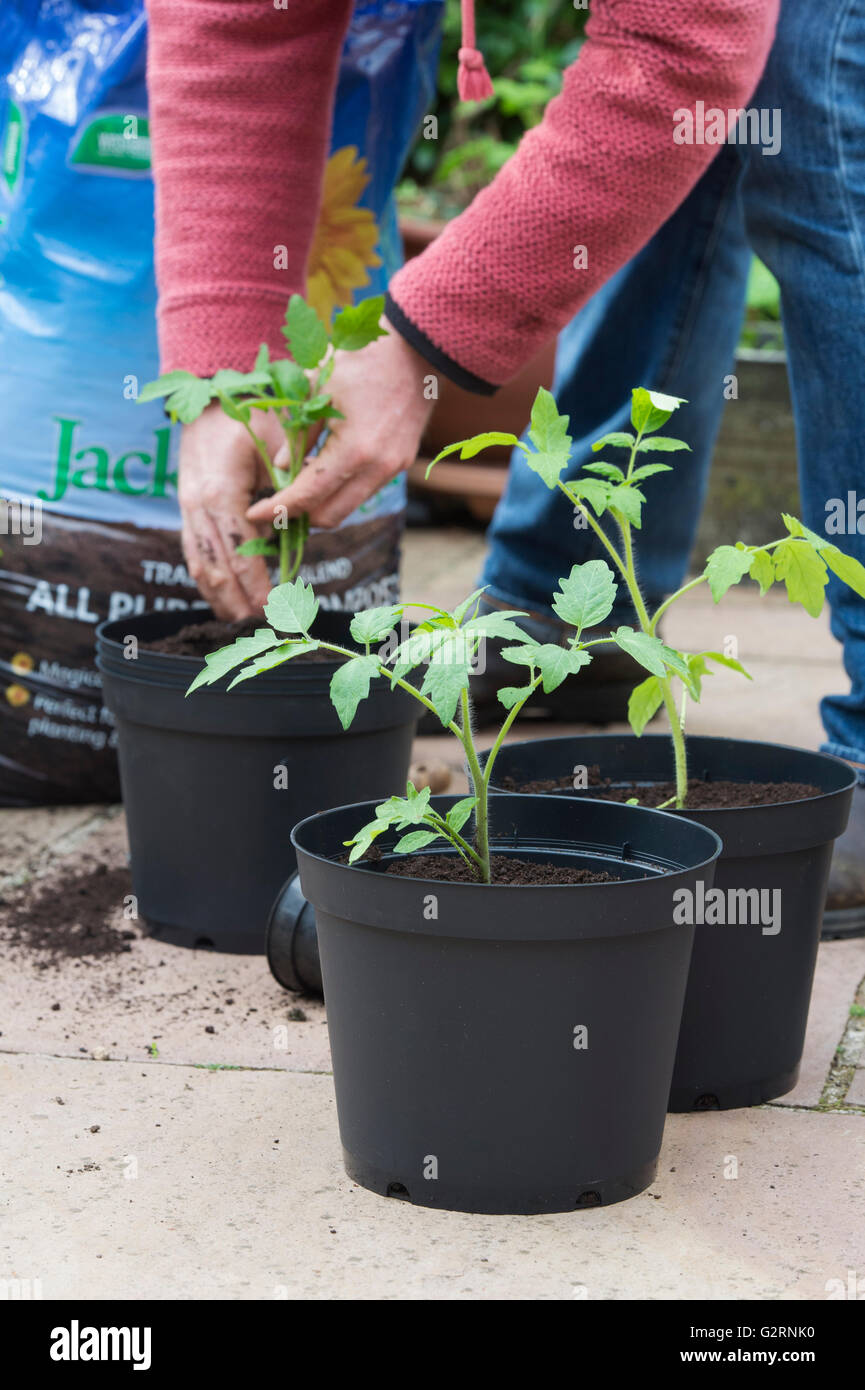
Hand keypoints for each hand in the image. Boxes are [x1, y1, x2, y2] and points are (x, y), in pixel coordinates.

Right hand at [178, 403, 283, 619]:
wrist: (207, 397)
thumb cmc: (250, 415)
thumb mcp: (277, 441)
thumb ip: (289, 482)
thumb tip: (302, 522)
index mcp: (221, 491)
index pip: (240, 550)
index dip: (256, 583)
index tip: (274, 606)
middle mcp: (198, 505)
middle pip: (217, 566)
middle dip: (238, 599)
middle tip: (262, 625)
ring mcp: (188, 509)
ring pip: (199, 564)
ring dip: (219, 597)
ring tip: (240, 622)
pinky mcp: (187, 511)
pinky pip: (193, 553)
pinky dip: (208, 580)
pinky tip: (222, 600)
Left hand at [246, 322, 432, 530]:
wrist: (414, 348)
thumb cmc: (360, 359)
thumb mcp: (317, 388)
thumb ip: (298, 433)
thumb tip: (280, 467)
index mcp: (353, 449)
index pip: (307, 495)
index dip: (278, 508)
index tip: (255, 513)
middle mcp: (377, 468)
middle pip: (330, 515)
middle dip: (299, 514)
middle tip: (276, 501)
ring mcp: (393, 468)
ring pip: (348, 506)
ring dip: (321, 503)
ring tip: (299, 482)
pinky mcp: (401, 463)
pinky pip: (364, 490)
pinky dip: (340, 488)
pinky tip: (325, 468)